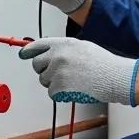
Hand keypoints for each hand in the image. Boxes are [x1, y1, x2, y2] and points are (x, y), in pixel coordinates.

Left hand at [19, 38, 138, 106]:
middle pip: (36, 64)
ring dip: (54, 83)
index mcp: (63, 43)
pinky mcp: (59, 87)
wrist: (114, 77)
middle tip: (58, 74)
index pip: (38, 45)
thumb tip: (49, 53)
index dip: (28, 50)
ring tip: (73, 81)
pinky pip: (51, 92)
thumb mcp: (82, 47)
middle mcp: (57, 56)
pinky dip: (60, 94)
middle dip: (44, 70)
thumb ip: (63, 48)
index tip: (23, 54)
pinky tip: (74, 89)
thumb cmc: (102, 63)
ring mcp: (57, 71)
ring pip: (44, 80)